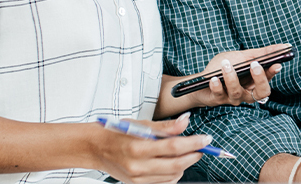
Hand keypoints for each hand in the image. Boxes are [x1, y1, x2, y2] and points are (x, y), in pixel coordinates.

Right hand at [88, 113, 208, 183]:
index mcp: (138, 147)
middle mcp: (138, 166)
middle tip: (201, 147)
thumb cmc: (115, 133)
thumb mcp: (140, 124)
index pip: (174, 147)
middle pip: (176, 165)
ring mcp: (138, 178)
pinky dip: (173, 174)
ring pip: (172, 176)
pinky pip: (164, 183)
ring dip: (185, 165)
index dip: (194, 143)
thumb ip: (166, 126)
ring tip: (185, 153)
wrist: (95, 148)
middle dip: (194, 155)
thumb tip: (185, 122)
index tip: (205, 139)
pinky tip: (173, 164)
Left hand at [190, 43, 288, 107]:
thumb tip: (285, 46)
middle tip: (254, 65)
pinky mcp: (218, 99)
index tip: (276, 63)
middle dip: (259, 79)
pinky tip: (214, 78)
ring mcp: (232, 98)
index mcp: (254, 83)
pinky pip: (219, 94)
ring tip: (226, 65)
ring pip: (237, 92)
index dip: (272, 73)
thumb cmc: (223, 67)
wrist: (200, 80)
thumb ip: (262, 53)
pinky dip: (217, 85)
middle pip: (260, 93)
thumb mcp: (243, 56)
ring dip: (232, 77)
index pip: (268, 81)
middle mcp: (246, 93)